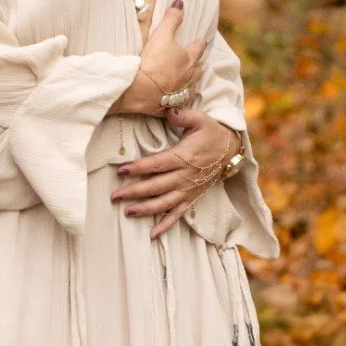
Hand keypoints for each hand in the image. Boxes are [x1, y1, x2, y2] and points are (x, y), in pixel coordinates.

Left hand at [109, 106, 240, 239]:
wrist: (231, 149)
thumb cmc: (212, 132)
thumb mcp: (200, 119)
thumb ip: (182, 115)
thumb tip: (168, 110)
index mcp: (184, 157)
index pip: (157, 164)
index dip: (139, 168)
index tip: (121, 171)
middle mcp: (185, 176)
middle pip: (156, 187)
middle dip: (134, 192)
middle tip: (115, 197)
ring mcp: (188, 189)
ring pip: (164, 203)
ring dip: (145, 210)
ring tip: (127, 212)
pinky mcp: (191, 197)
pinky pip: (177, 214)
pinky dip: (165, 225)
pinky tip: (152, 235)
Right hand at [111, 0, 206, 116]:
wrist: (141, 89)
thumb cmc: (153, 60)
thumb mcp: (161, 35)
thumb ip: (172, 19)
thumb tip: (180, 2)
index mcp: (188, 58)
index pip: (198, 48)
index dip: (199, 43)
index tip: (201, 40)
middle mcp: (188, 76)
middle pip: (197, 69)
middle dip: (197, 64)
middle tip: (196, 61)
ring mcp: (180, 92)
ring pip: (190, 85)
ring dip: (190, 81)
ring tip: (188, 79)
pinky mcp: (170, 105)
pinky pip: (178, 102)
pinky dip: (178, 98)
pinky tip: (175, 98)